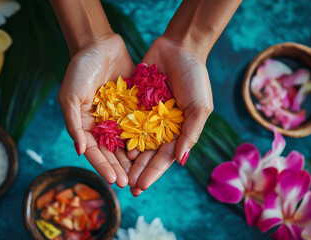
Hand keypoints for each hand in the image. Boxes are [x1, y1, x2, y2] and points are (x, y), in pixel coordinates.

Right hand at [58, 33, 133, 187]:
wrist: (98, 44)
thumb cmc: (79, 69)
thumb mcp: (70, 97)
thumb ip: (74, 124)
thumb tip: (80, 151)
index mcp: (85, 124)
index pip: (94, 151)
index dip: (103, 167)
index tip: (113, 180)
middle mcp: (102, 123)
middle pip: (111, 151)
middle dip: (119, 167)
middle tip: (129, 183)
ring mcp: (118, 115)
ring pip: (126, 142)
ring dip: (132, 158)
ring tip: (140, 172)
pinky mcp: (132, 105)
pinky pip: (138, 125)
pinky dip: (143, 138)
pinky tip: (151, 150)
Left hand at [128, 36, 213, 195]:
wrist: (179, 47)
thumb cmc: (195, 77)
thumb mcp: (199, 107)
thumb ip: (190, 133)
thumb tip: (180, 160)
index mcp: (178, 131)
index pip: (164, 158)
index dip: (153, 173)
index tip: (140, 186)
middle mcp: (160, 126)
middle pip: (147, 154)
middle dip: (137, 170)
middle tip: (126, 186)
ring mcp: (146, 115)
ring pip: (134, 141)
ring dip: (126, 157)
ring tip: (117, 171)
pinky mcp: (134, 102)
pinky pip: (125, 120)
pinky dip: (119, 133)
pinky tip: (111, 145)